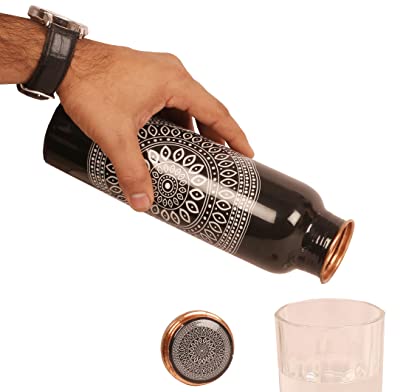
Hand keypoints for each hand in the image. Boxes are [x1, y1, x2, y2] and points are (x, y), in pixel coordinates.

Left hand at [57, 40, 253, 211]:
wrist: (62, 61)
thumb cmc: (89, 85)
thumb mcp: (115, 136)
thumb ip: (131, 171)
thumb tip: (143, 203)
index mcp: (175, 82)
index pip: (216, 112)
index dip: (234, 135)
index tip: (247, 154)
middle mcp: (172, 73)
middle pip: (204, 109)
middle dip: (214, 137)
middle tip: (220, 162)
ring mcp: (158, 73)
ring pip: (185, 106)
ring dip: (192, 130)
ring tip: (194, 156)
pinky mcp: (144, 78)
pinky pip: (169, 102)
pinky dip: (175, 121)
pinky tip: (168, 139)